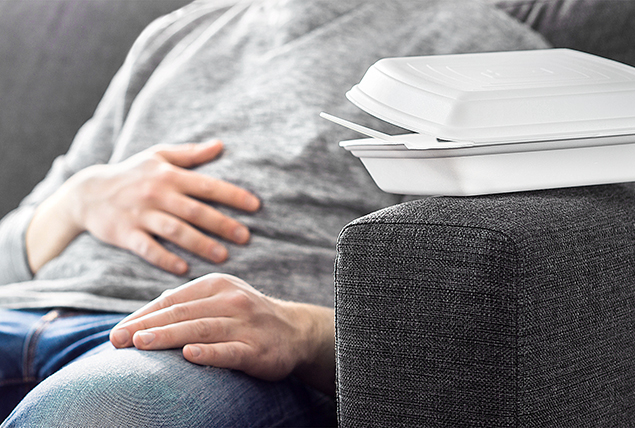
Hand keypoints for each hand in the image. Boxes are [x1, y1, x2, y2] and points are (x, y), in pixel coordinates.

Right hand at [27, 141, 260, 274]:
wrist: (86, 193)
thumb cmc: (131, 173)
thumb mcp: (157, 156)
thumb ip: (190, 153)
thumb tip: (220, 145)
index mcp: (169, 175)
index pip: (207, 185)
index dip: (232, 195)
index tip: (255, 206)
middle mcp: (157, 194)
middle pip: (196, 211)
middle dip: (222, 224)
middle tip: (246, 237)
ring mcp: (141, 215)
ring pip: (175, 231)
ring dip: (200, 244)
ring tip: (223, 256)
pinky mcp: (126, 234)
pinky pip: (148, 249)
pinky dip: (165, 259)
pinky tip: (184, 269)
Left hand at [109, 273, 335, 394]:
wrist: (296, 331)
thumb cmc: (247, 317)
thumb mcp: (221, 300)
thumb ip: (189, 304)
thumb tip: (148, 312)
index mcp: (217, 285)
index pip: (172, 300)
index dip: (142, 315)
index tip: (117, 332)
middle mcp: (231, 300)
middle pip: (182, 313)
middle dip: (146, 326)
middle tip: (117, 340)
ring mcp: (246, 324)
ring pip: (201, 329)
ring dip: (169, 336)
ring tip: (140, 344)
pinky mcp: (257, 349)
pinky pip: (230, 350)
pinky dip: (209, 353)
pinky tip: (188, 356)